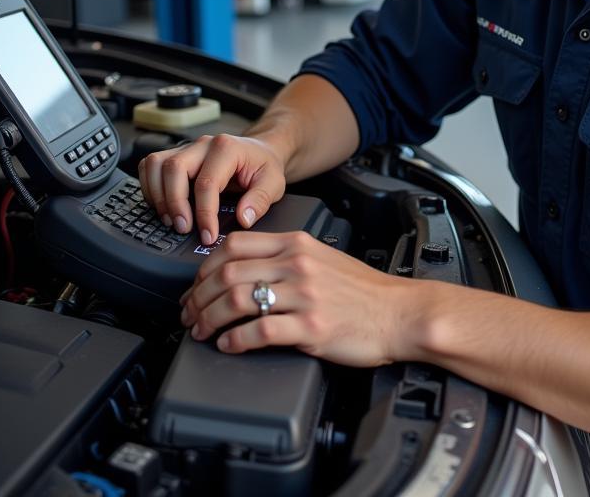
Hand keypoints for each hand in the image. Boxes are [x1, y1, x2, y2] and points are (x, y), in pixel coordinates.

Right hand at [138, 134, 286, 244]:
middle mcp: (203, 144)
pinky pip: (150, 166)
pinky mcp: (176, 155)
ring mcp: (187, 148)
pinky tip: (163, 206)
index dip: (204, 214)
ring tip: (170, 219)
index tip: (208, 235)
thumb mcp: (274, 183)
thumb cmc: (263, 167)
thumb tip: (243, 218)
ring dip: (157, 195)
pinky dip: (149, 187)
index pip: (207, 183)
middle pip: (174, 168)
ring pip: (155, 164)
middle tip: (183, 228)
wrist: (259, 151)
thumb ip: (260, 200)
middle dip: (174, 203)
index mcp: (227, 148)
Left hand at [179, 229, 413, 364]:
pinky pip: (259, 331)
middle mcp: (297, 264)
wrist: (400, 313)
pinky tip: (229, 345)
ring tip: (202, 331)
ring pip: (236, 299)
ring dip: (209, 319)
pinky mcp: (310, 327)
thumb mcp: (323, 258)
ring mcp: (304, 295)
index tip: (196, 284)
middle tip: (189, 313)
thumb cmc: (364, 291)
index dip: (204, 266)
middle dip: (198, 296)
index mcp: (298, 244)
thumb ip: (287, 258)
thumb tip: (245, 269)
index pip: (234, 244)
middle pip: (227, 272)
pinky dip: (235, 340)